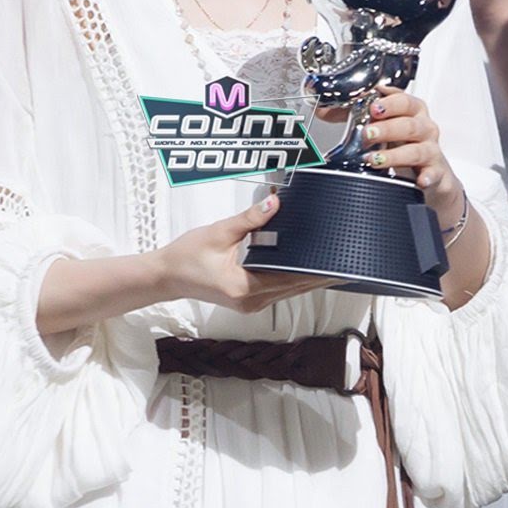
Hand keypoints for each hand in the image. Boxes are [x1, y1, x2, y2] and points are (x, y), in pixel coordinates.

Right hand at [156, 194, 335, 311]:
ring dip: (307, 279)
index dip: (314, 271)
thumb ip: (248, 219)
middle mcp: (250, 302)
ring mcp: (250, 304)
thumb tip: (274, 203)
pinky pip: (277, 290)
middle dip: (318, 276)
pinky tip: (303, 269)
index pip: (289, 279)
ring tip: (329, 265)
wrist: (166, 275)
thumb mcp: (218, 232)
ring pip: (288, 292)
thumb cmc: (186, 257)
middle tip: (341, 262)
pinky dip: (292, 280)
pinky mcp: (248, 300)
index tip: (333, 264)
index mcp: (244, 288)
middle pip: (294, 289)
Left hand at [361, 89, 462, 219]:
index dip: (389, 102)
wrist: (430, 174)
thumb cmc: (404, 144)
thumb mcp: (384, 127)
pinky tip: (419, 179)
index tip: (373, 105)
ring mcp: (431, 151)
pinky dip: (427, 176)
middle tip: (367, 133)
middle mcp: (424, 128)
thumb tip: (323, 110)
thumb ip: (356, 116)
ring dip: (395, 155)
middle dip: (386, 128)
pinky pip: (434, 174)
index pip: (404, 100)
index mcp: (412, 112)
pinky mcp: (436, 173)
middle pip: (408, 124)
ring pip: (417, 149)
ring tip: (375, 159)